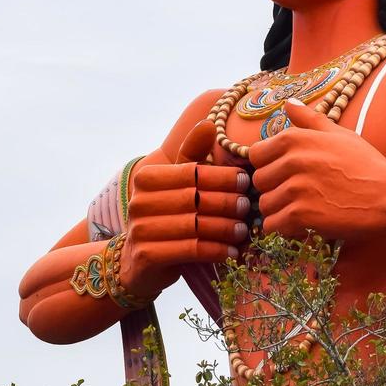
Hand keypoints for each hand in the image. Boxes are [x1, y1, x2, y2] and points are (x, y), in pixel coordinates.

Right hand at [119, 121, 249, 298]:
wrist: (137, 262)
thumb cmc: (166, 215)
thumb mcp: (177, 182)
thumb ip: (192, 153)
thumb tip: (209, 122)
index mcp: (148, 177)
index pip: (192, 172)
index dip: (222, 176)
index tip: (245, 181)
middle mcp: (139, 201)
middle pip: (195, 198)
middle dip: (226, 202)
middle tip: (248, 207)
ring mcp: (140, 229)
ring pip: (195, 225)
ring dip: (225, 228)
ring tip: (244, 230)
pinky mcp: (147, 256)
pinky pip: (190, 250)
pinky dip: (216, 250)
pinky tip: (232, 251)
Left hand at [249, 101, 385, 241]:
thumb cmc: (365, 164)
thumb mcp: (339, 134)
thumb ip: (309, 119)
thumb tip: (289, 103)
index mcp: (295, 139)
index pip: (256, 154)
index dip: (268, 165)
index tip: (284, 174)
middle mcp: (291, 161)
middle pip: (259, 181)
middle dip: (274, 189)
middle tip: (296, 194)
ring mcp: (295, 188)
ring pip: (265, 205)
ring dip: (280, 211)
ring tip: (301, 209)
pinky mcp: (301, 215)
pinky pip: (273, 225)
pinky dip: (285, 229)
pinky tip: (303, 225)